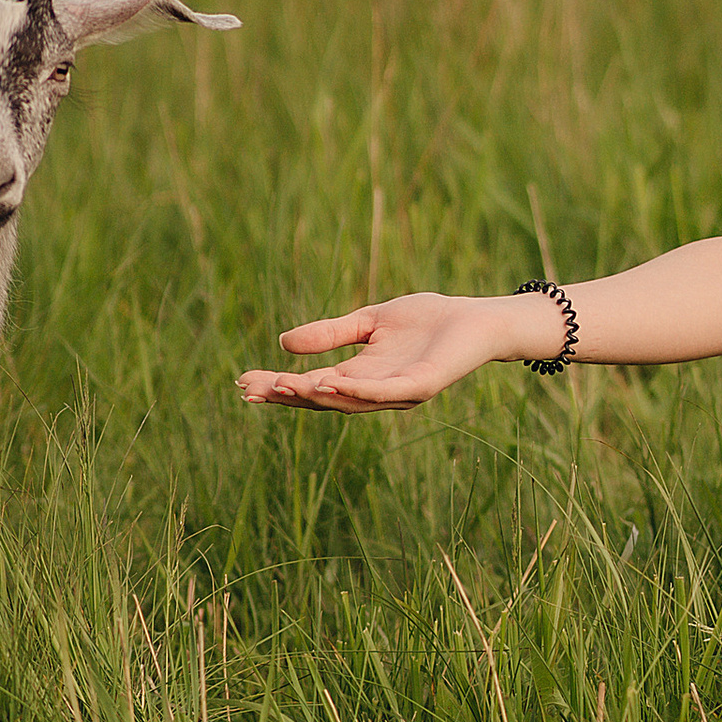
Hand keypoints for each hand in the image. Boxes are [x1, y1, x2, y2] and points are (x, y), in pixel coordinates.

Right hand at [238, 294, 512, 411]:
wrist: (476, 320)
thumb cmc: (428, 320)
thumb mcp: (369, 321)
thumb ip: (331, 333)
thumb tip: (283, 343)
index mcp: (360, 376)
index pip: (312, 385)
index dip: (279, 384)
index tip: (244, 380)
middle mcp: (374, 392)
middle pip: (322, 399)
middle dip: (285, 394)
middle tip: (250, 389)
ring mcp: (396, 393)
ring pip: (346, 401)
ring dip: (312, 395)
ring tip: (279, 385)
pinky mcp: (420, 387)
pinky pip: (381, 392)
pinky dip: (354, 390)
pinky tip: (329, 383)